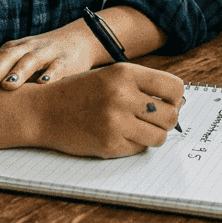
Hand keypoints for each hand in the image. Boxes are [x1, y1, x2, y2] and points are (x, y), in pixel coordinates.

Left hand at [0, 20, 103, 90]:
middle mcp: (27, 48)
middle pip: (7, 56)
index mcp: (12, 49)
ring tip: (9, 85)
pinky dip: (51, 74)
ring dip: (19, 72)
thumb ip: (3, 78)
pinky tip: (44, 84)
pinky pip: (57, 67)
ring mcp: (46, 53)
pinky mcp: (66, 60)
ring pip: (30, 60)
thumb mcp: (21, 62)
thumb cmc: (42, 59)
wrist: (80, 40)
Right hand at [32, 63, 183, 157]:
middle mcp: (122, 96)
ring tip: (137, 128)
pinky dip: (133, 145)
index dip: (175, 98)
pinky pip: (139, 149)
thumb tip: (179, 102)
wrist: (42, 111)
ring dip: (153, 135)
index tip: (166, 102)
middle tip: (152, 119)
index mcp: (125, 73)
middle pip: (171, 115)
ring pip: (160, 137)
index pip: (175, 88)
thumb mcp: (111, 76)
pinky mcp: (109, 145)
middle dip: (166, 119)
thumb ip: (142, 85)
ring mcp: (116, 122)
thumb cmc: (79, 92)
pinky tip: (117, 135)